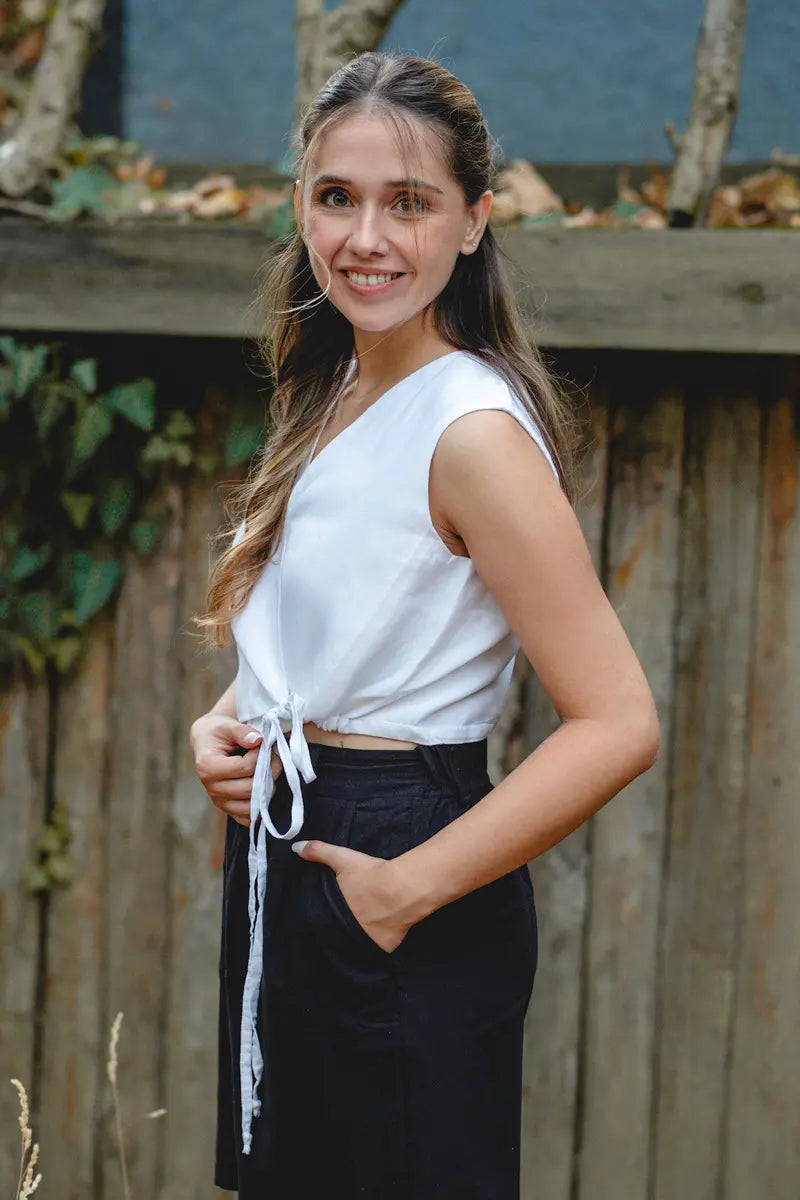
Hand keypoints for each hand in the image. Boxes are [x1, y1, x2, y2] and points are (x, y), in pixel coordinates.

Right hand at [189, 713, 281, 827]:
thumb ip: (242, 731)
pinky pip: (249, 818)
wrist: (209, 743)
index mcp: (208, 767)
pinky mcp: (229, 810)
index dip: (259, 755)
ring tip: (267, 771)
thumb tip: (258, 740)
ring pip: (252, 806)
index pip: (245, 768)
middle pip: (251, 789)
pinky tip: (263, 786)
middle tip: (272, 757)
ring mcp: (220, 802)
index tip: (261, 744)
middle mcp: (212, 788)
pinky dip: (260, 805)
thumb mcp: (227, 725)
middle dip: (268, 771)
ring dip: (267, 788)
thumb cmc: (218, 733)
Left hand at [291, 840, 411, 953]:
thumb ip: (318, 852)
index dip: (321, 918)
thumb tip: (295, 848)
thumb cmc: (370, 874)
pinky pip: (376, 948)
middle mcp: (344, 931)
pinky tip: (380, 933)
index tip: (325, 915)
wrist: (400, 890)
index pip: (320, 921)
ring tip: (363, 927)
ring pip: (356, 943)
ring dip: (357, 937)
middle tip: (347, 919)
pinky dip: (377, 942)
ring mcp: (364, 942)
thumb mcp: (342, 859)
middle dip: (338, 929)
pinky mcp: (382, 948)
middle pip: (336, 934)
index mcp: (332, 911)